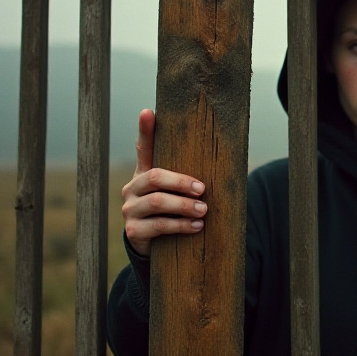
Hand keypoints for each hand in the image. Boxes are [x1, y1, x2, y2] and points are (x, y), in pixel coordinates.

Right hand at [121, 109, 206, 256]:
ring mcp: (130, 209)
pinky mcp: (134, 231)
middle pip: (154, 177)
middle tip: (202, 188)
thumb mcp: (175, 190)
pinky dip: (180, 225)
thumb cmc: (171, 210)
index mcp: (143, 173)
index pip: (144, 148)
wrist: (153, 243)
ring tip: (204, 209)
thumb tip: (226, 156)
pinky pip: (159, 226)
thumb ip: (187, 173)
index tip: (148, 112)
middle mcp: (132, 188)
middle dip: (181, 182)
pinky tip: (196, 226)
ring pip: (158, 202)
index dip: (145, 130)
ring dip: (184, 205)